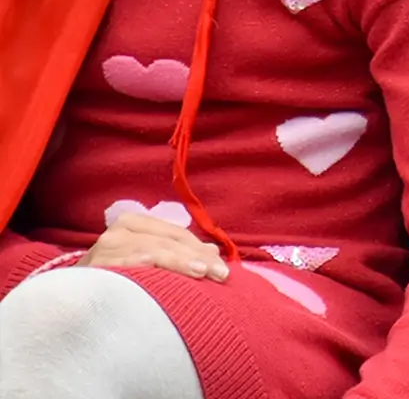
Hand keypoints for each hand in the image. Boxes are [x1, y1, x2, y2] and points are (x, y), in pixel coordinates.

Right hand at [80, 214, 228, 280]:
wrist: (69, 299)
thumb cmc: (116, 280)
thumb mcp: (149, 262)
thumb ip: (178, 253)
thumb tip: (213, 252)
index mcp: (135, 223)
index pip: (176, 234)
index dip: (201, 250)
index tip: (224, 269)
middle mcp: (119, 230)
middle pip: (168, 241)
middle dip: (197, 257)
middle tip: (221, 275)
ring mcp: (105, 247)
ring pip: (151, 250)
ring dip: (178, 262)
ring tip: (202, 272)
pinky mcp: (93, 266)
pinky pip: (123, 265)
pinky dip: (142, 266)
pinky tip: (158, 273)